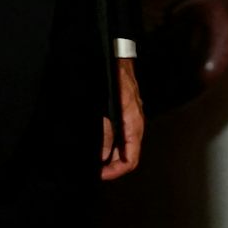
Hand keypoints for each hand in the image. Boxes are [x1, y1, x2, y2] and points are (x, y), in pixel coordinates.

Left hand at [100, 58, 143, 179]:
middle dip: (110, 166)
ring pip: (123, 146)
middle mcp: (135, 123)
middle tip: (93, 169)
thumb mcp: (107, 106)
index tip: (99, 174)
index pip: (130, 160)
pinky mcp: (124, 111)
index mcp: (133, 123)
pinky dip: (109, 142)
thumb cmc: (112, 76)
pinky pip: (120, 134)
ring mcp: (131, 117)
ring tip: (92, 158)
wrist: (115, 53)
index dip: (114, 172)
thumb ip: (106, 131)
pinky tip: (97, 141)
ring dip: (109, 155)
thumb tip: (103, 154)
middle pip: (127, 156)